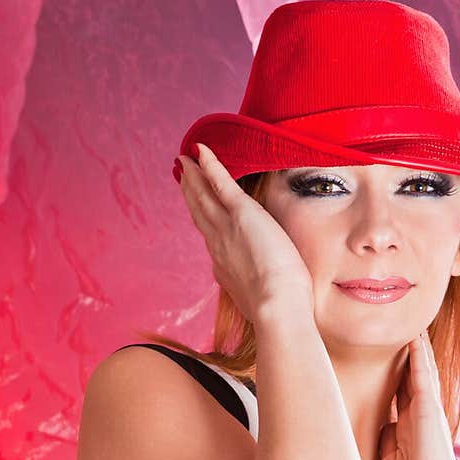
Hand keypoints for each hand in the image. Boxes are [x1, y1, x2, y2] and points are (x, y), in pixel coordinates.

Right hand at [174, 143, 313, 321]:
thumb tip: (257, 298)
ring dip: (194, 176)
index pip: (210, 236)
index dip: (201, 218)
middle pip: (199, 212)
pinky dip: (210, 165)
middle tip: (181, 174)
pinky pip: (220, 183)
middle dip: (190, 192)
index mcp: (224, 266)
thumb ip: (254, 292)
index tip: (195, 208)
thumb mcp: (260, 300)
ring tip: (185, 160)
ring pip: (203, 196)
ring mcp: (226, 228)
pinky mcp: (241, 214)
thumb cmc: (278, 310)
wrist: (275, 308)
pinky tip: (200, 150)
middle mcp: (218, 244)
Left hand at [375, 331, 459, 459]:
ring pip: (420, 374)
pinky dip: (420, 357)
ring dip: (416, 350)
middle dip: (405, 358)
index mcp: (405, 430)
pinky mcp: (429, 412)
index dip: (391, 377)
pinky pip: (423, 378)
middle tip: (397, 331)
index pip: (396, 397)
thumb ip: (385, 444)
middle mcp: (417, 419)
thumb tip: (379, 429)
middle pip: (409, 380)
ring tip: (411, 325)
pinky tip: (416, 337)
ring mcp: (425, 414)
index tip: (379, 358)